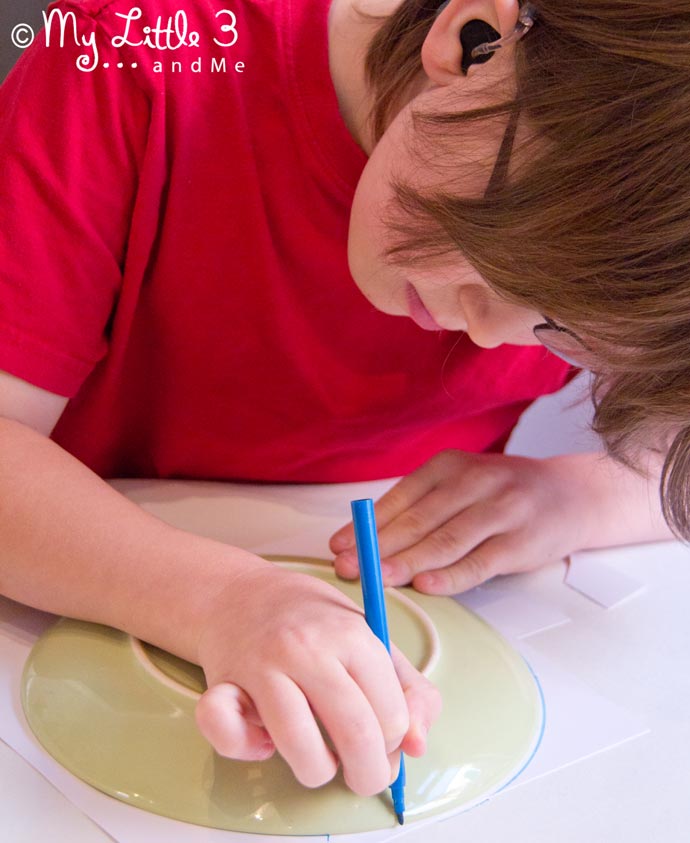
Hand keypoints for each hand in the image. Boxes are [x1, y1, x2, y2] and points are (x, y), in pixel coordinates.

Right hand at [194, 563, 440, 795]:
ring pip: (300, 750)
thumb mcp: (369, 636)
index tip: (384, 743)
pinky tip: (262, 739)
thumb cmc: (310, 620)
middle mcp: (307, 648)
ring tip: (319, 760)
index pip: (392, 716)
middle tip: (363, 775)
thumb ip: (406, 687)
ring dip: (317, 772)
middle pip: (355, 736)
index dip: (394, 744)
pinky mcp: (221, 684)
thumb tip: (417, 745)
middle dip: (368, 775)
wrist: (238, 592)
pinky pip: (231, 737)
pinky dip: (249, 751)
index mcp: (351, 634)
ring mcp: (262, 667)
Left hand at [329, 450, 597, 594]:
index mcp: (450, 465)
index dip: (366, 524)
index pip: (400, 497)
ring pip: (446, 540)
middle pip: (419, 519)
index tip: (338, 546)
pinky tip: (427, 584)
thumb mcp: (461, 484)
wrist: (571, 494)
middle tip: (348, 567)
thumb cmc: (502, 494)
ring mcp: (501, 510)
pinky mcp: (521, 541)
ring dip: (408, 561)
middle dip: (378, 546)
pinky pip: (481, 561)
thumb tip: (364, 538)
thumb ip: (420, 506)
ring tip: (378, 579)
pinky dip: (452, 575)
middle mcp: (475, 481)